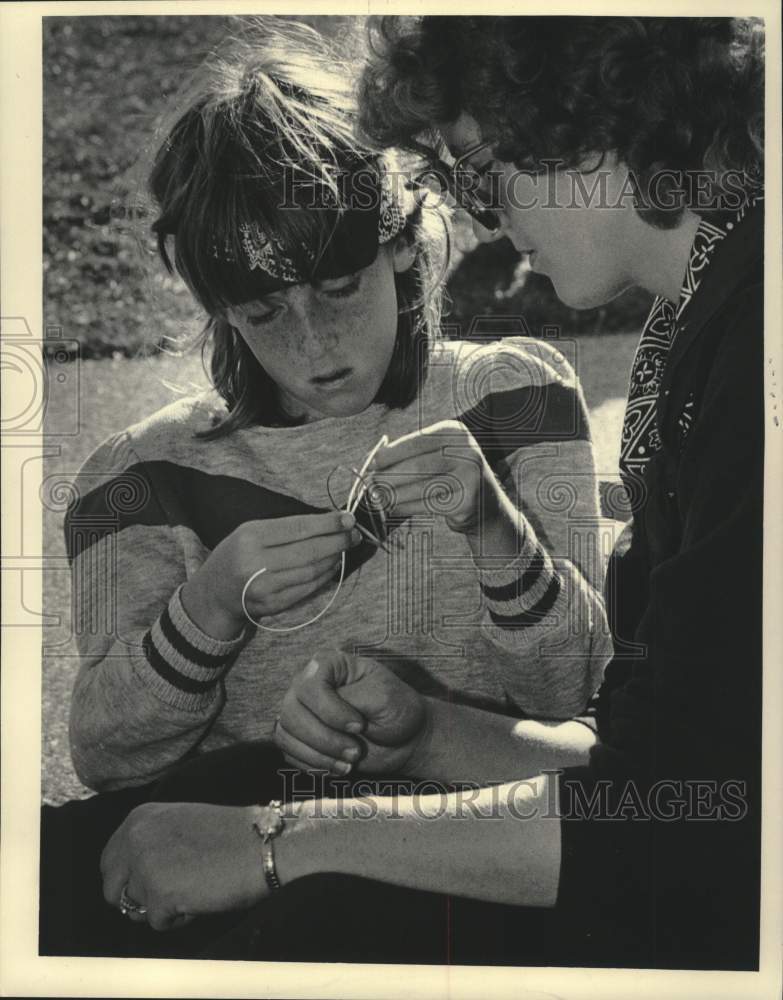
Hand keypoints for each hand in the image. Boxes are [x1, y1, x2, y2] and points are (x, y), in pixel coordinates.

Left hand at [100, 802, 270, 930]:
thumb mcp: (179, 822)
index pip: (108, 862)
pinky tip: (201, 897)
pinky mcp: (160, 895)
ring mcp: (145, 866)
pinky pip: (158, 923)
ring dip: (162, 906)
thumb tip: (130, 875)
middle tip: (169, 893)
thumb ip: (151, 840)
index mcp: (140, 818)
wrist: (262, 844)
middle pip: (112, 889)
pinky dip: (179, 918)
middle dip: (138, 898)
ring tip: (193, 887)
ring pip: (135, 908)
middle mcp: (135, 838)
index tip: (151, 882)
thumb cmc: (229, 835)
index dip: (128, 878)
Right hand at [181, 511, 361, 638]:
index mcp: (250, 537)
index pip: (298, 528)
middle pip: (309, 552)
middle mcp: (256, 563)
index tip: (348, 519)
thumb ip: (286, 527)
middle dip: (337, 542)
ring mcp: (264, 588)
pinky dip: (324, 577)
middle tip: (354, 535)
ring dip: (334, 559)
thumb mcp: (251, 531)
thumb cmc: (237, 554)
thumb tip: (329, 522)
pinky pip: (307, 589)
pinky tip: (332, 567)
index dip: (328, 524)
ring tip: (344, 549)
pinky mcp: (273, 605)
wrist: (214, 592)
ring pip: (312, 572)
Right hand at [275, 650, 429, 775]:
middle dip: (325, 738)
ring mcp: (301, 710)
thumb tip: (321, 703)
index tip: (359, 726)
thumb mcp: (383, 696)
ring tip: (349, 761)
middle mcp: (308, 685)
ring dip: (319, 754)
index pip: (310, 686)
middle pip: (291, 712)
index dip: (331, 712)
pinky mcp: (299, 737)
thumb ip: (351, 697)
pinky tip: (338, 766)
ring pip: (286, 733)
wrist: (403, 739)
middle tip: (355, 751)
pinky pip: (288, 752)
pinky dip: (313, 764)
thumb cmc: (396, 709)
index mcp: (328, 665)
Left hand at [370, 420, 498, 534]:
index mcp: (455, 432)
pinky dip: (406, 506)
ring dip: (394, 494)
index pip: (417, 441)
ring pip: (420, 486)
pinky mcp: (466, 501)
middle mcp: (466, 451)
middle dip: (389, 476)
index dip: (392, 453)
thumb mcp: (437, 454)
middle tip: (370, 484)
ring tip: (377, 497)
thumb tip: (373, 461)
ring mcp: (469, 476)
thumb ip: (410, 453)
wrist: (485, 504)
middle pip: (417, 464)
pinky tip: (393, 508)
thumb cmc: (451, 475)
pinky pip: (427, 504)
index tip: (372, 463)